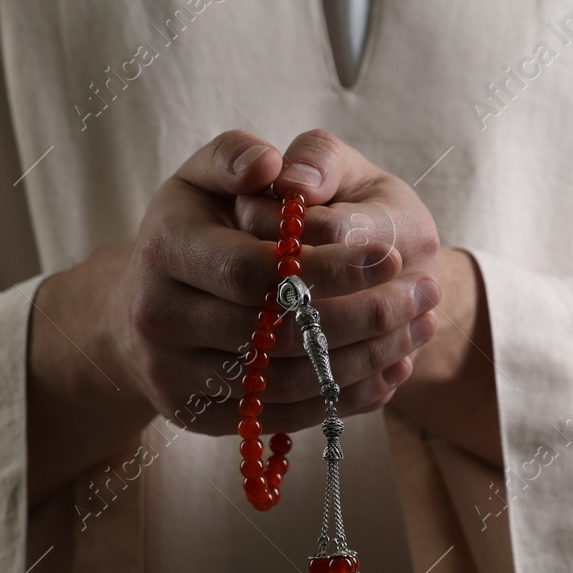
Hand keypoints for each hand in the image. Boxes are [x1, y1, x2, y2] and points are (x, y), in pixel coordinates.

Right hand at [26, 129, 436, 503]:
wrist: (146, 307)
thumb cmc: (197, 228)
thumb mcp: (206, 176)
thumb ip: (237, 155)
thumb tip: (272, 166)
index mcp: (166, 248)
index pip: (255, 270)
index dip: (328, 268)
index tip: (391, 256)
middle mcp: (160, 316)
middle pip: (278, 332)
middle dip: (364, 316)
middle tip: (426, 294)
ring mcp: (176, 375)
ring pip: (289, 381)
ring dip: (368, 359)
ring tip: (420, 326)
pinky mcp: (201, 416)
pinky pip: (287, 416)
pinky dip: (348, 395)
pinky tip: (393, 366)